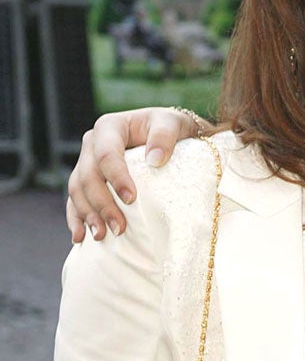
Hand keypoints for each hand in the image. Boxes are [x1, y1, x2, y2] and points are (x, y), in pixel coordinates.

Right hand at [66, 107, 205, 241]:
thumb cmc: (171, 127)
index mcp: (109, 127)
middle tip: (119, 227)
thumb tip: (155, 160)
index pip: (106, 154)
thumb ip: (165, 136)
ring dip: (88, 214)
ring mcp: (86, 162)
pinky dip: (76, 218)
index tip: (131, 198)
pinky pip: (74, 199)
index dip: (116, 177)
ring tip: (102, 235)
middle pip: (88, 176)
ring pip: (77, 190)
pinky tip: (80, 236)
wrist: (168, 133)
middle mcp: (92, 143)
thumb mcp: (173, 123)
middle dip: (102, 204)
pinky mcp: (86, 179)